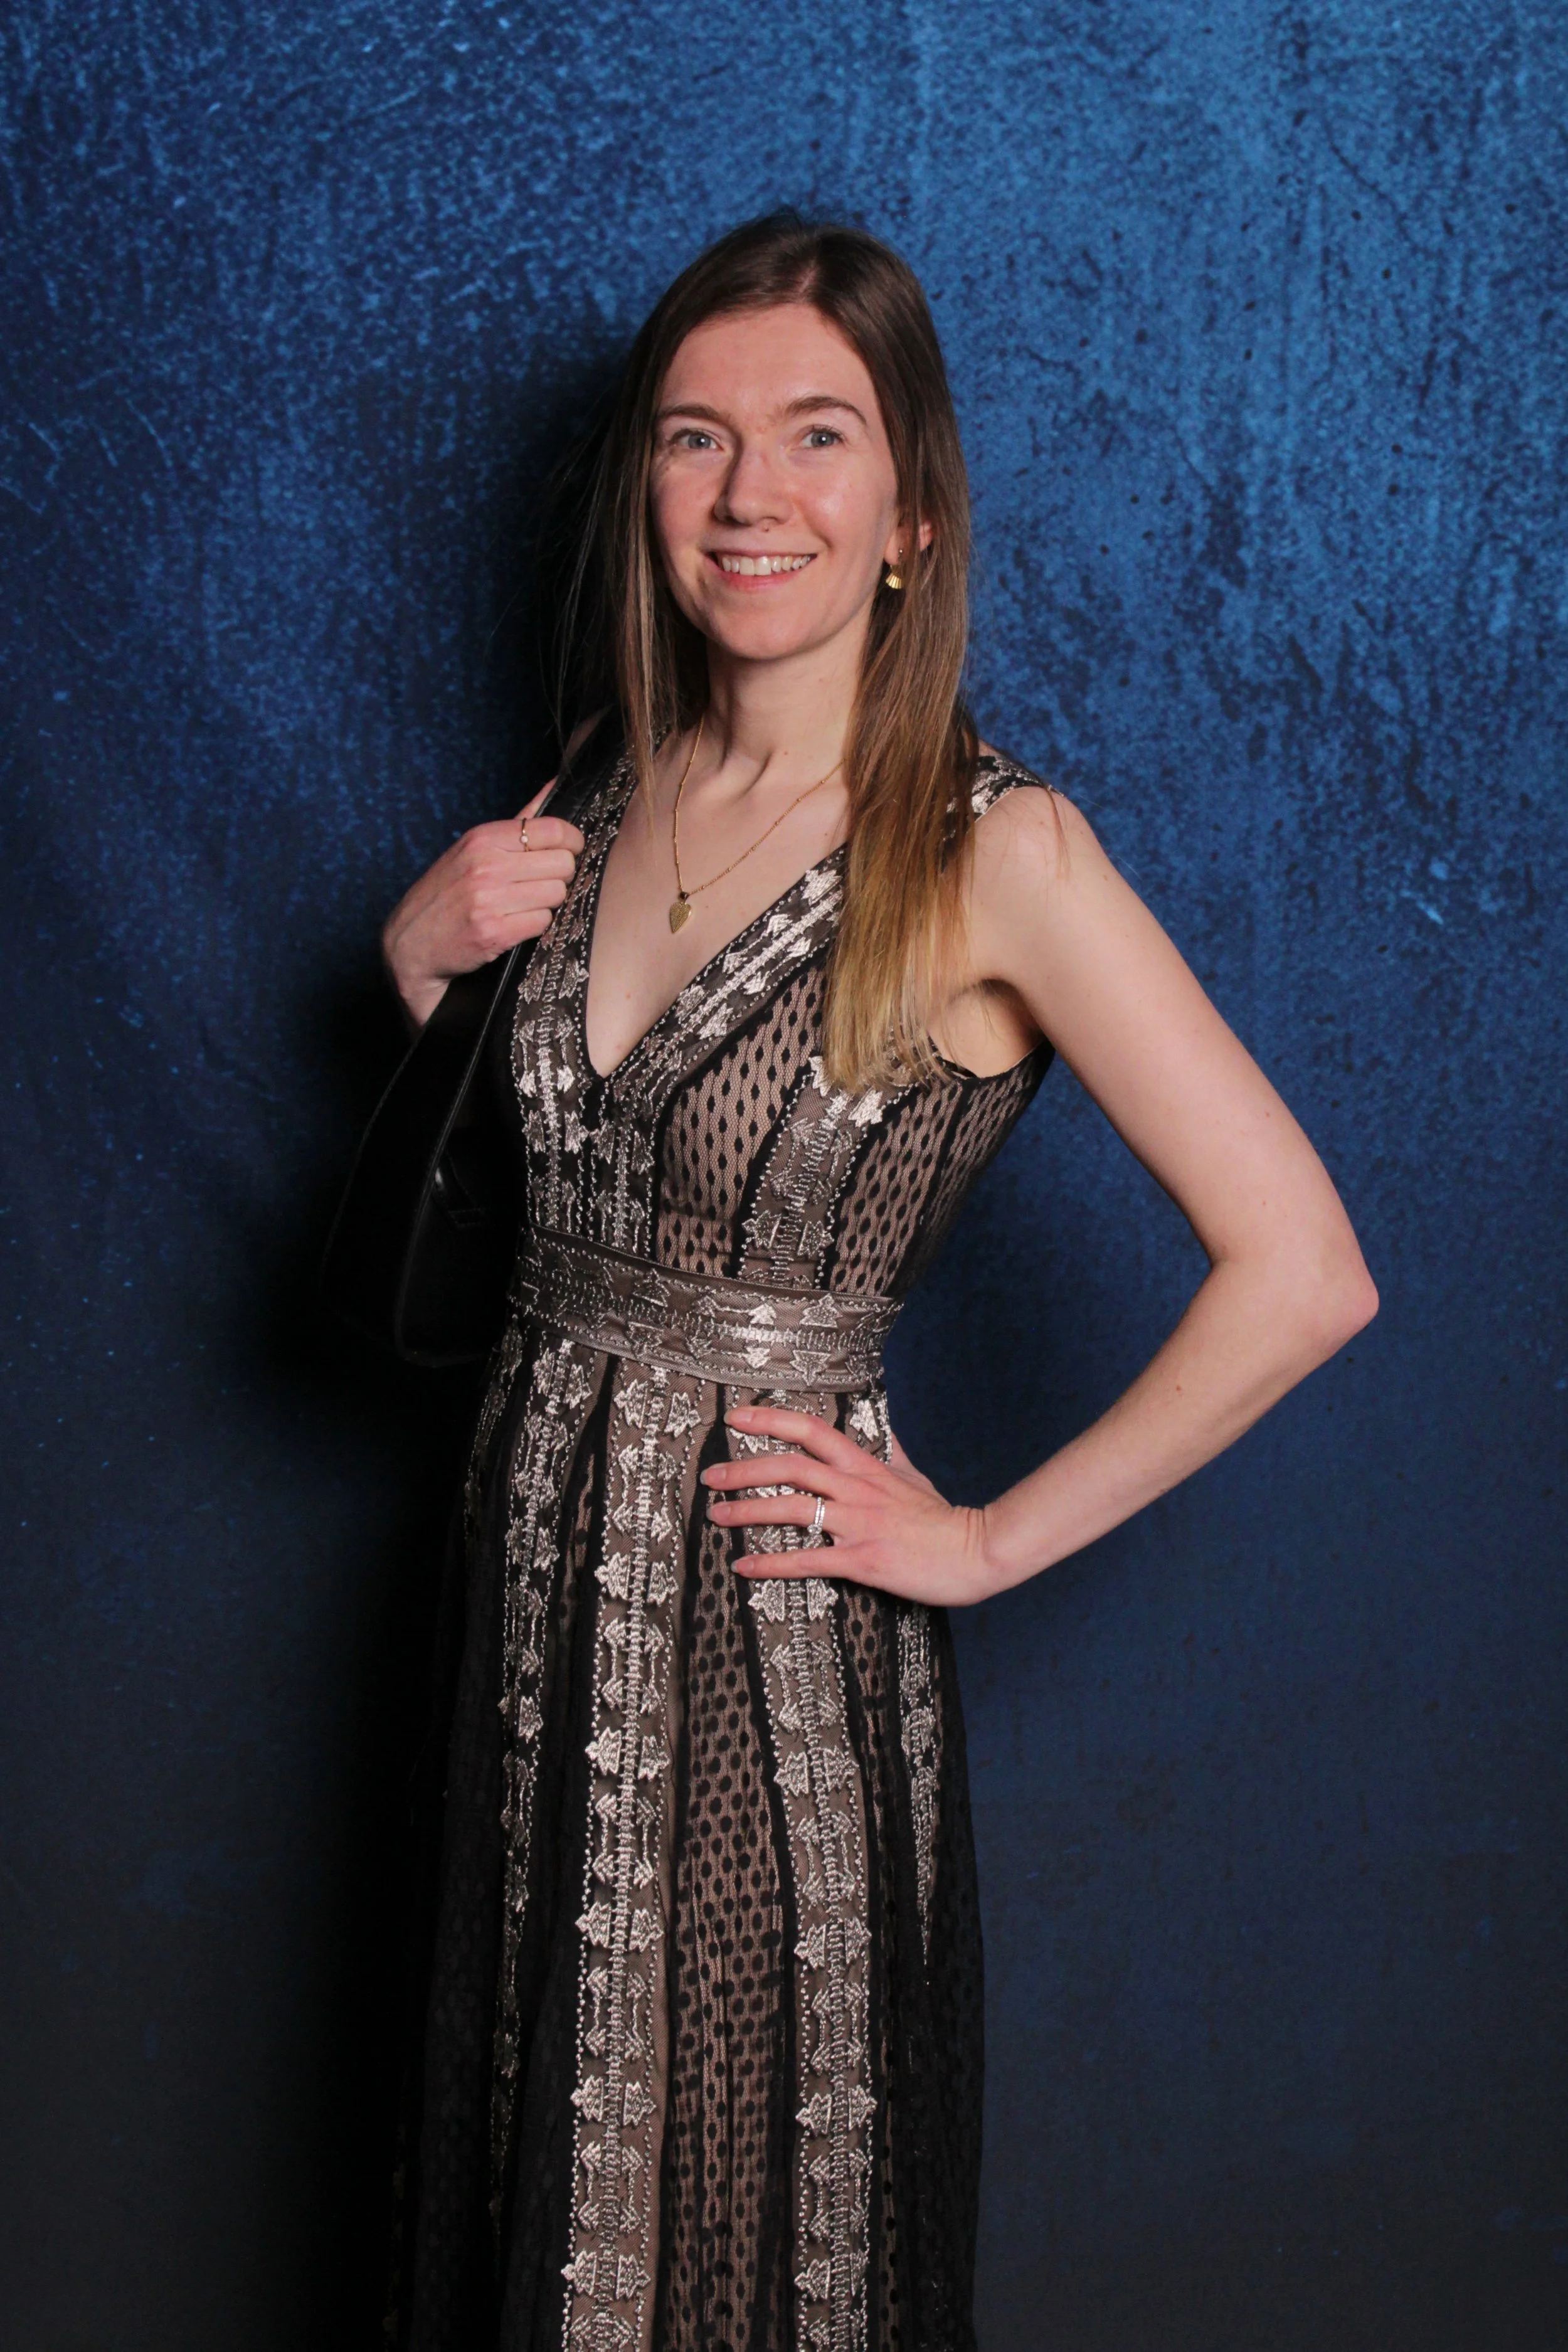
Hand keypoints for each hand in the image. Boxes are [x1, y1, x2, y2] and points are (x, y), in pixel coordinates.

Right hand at [381, 780, 584, 1027]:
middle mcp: (486, 866)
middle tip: (541, 882)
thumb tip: (555, 784)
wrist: (411, 942)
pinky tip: (515, 923)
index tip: (569, 849)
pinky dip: (535, 924)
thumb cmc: (447, 891)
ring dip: (547, 902)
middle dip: (559, 875)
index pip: (553, 830)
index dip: (572, 841)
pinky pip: (543, 922)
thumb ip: (520, 819)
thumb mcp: (473, 848)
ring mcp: (489, 901)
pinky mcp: (494, 933)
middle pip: (562, 864)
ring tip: (523, 904)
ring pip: (556, 894)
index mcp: (483, 839)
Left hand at [701, 1402, 998, 1607]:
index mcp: (866, 1466)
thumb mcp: (914, 1475)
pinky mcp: (862, 1561)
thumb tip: (885, 1428)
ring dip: (748, 1512)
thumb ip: (892, 1452)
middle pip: (790, 1468)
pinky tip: (744, 1566)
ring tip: (717, 1516)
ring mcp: (858, 1524)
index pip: (811, 1430)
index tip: (736, 1417)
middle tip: (711, 1476)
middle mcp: (856, 1489)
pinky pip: (807, 1560)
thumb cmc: (942, 1517)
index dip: (771, 1420)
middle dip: (744, 1469)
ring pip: (792, 1509)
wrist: (975, 1551)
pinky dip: (771, 1563)